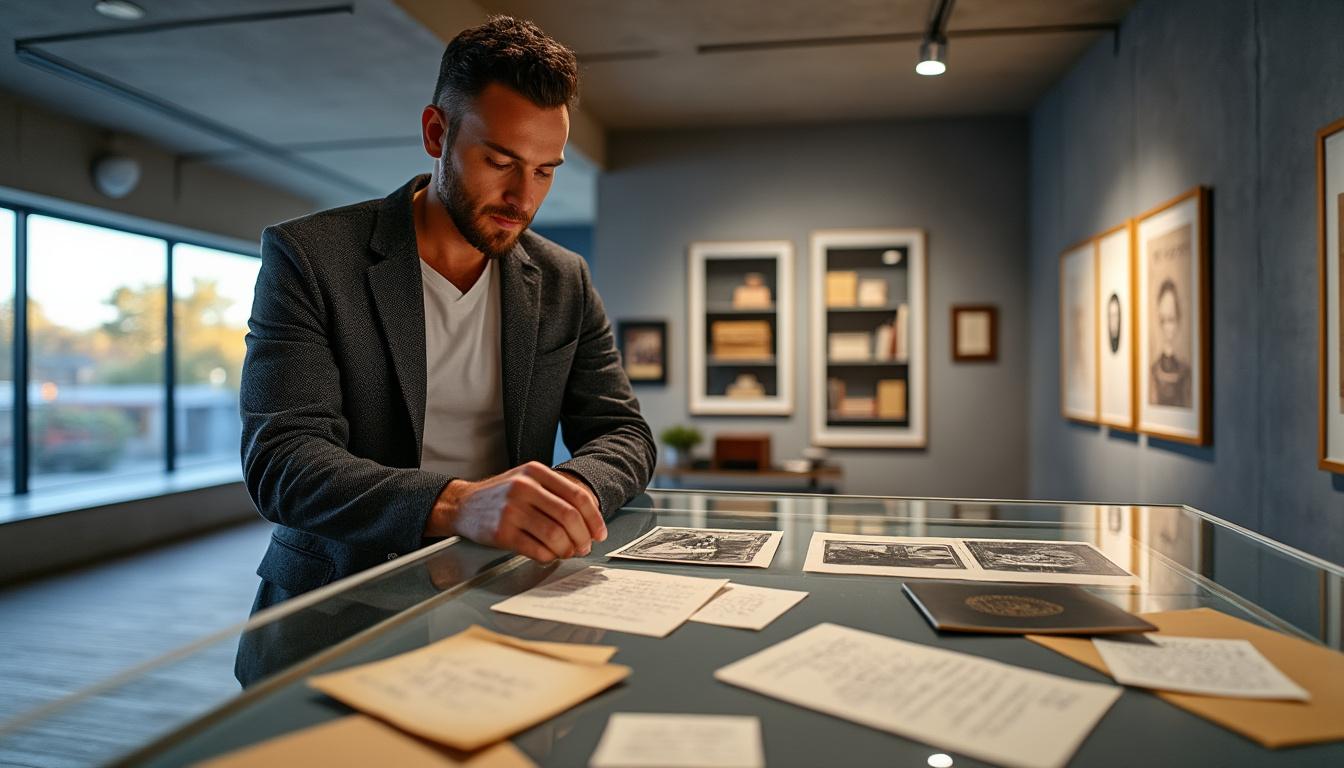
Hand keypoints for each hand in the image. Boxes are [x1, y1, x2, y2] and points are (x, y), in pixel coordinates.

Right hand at [427, 462, 606, 561]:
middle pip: (569, 517)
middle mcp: (523, 488)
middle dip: (583, 537)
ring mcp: (511, 510)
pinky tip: (549, 554)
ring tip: (568, 552)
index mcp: (535, 472)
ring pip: (555, 536)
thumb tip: (590, 518)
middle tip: (585, 546)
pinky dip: (549, 556)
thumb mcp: (527, 480)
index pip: (577, 496)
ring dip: (567, 549)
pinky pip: (536, 549)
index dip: (594, 518)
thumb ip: (556, 493)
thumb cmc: (501, 495)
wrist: (462, 504)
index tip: (599, 532)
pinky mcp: (501, 533)